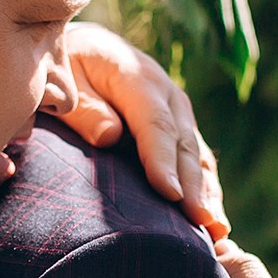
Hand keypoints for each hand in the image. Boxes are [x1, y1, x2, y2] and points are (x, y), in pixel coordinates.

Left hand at [52, 23, 228, 239]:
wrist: (79, 47)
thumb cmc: (63, 69)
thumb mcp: (61, 78)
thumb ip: (82, 107)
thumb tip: (110, 136)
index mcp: (134, 75)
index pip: (154, 122)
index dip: (163, 159)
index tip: (170, 194)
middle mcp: (165, 92)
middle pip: (183, 142)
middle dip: (195, 184)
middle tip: (201, 222)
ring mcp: (177, 110)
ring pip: (198, 154)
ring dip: (208, 192)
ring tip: (216, 230)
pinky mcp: (179, 127)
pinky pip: (198, 160)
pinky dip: (206, 189)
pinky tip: (212, 221)